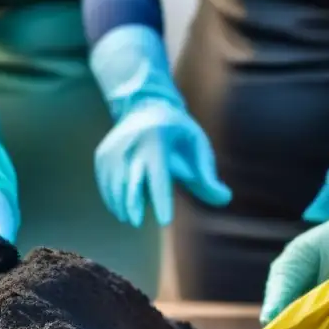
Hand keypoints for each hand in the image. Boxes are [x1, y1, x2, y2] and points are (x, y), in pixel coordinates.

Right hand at [95, 100, 230, 226]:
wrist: (144, 106)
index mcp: (157, 140)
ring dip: (123, 204)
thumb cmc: (177, 132)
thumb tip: (226, 199)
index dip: (162, 200)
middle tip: (136, 222)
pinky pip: (106, 183)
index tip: (165, 221)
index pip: (159, 176)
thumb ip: (207, 175)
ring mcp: (114, 149)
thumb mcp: (197, 146)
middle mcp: (131, 144)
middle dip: (131, 203)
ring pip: (115, 185)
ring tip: (132, 218)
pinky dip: (113, 198)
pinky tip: (121, 208)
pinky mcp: (103, 155)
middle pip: (129, 182)